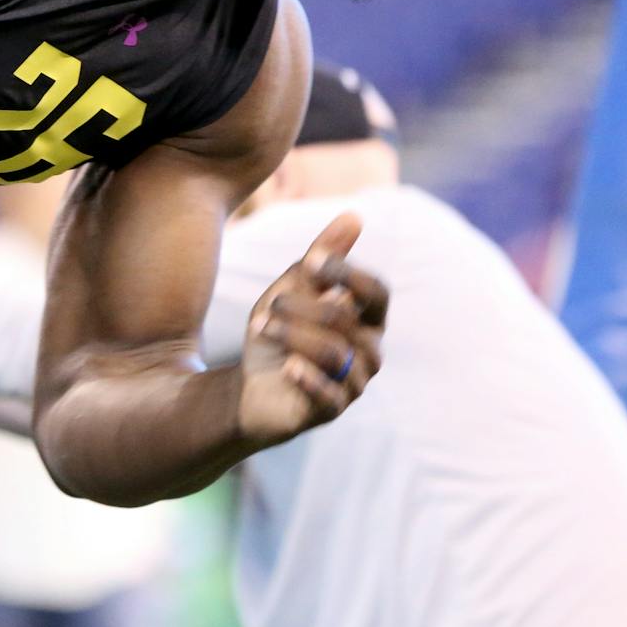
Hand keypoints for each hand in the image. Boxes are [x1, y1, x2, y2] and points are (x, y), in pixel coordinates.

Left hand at [236, 213, 385, 444]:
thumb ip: (322, 257)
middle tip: (271, 304)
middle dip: (302, 306)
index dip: (347, 273)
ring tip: (262, 326)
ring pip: (333, 353)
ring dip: (292, 334)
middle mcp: (369, 351)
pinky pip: (329, 394)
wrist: (250, 386)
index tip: (312, 261)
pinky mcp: (331, 411)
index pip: (377, 292)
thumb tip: (354, 215)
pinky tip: (286, 365)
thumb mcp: (293, 289)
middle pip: (345, 319)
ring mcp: (354, 383)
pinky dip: (306, 377)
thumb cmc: (280, 332)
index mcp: (367, 318)